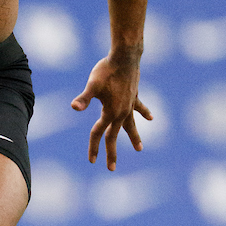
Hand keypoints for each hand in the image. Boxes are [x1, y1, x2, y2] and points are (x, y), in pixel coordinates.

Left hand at [71, 55, 152, 169]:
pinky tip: (151, 118)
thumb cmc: (106, 70)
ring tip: (139, 149)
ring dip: (134, 137)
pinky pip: (140, 108)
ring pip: (131, 125)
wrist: (125, 56)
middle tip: (111, 169)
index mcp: (110, 112)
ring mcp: (130, 105)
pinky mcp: (134, 96)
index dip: (94, 147)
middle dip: (112, 153)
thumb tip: (74, 107)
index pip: (99, 133)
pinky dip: (144, 113)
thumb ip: (84, 98)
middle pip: (114, 135)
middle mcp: (122, 112)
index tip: (91, 161)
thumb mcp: (92, 85)